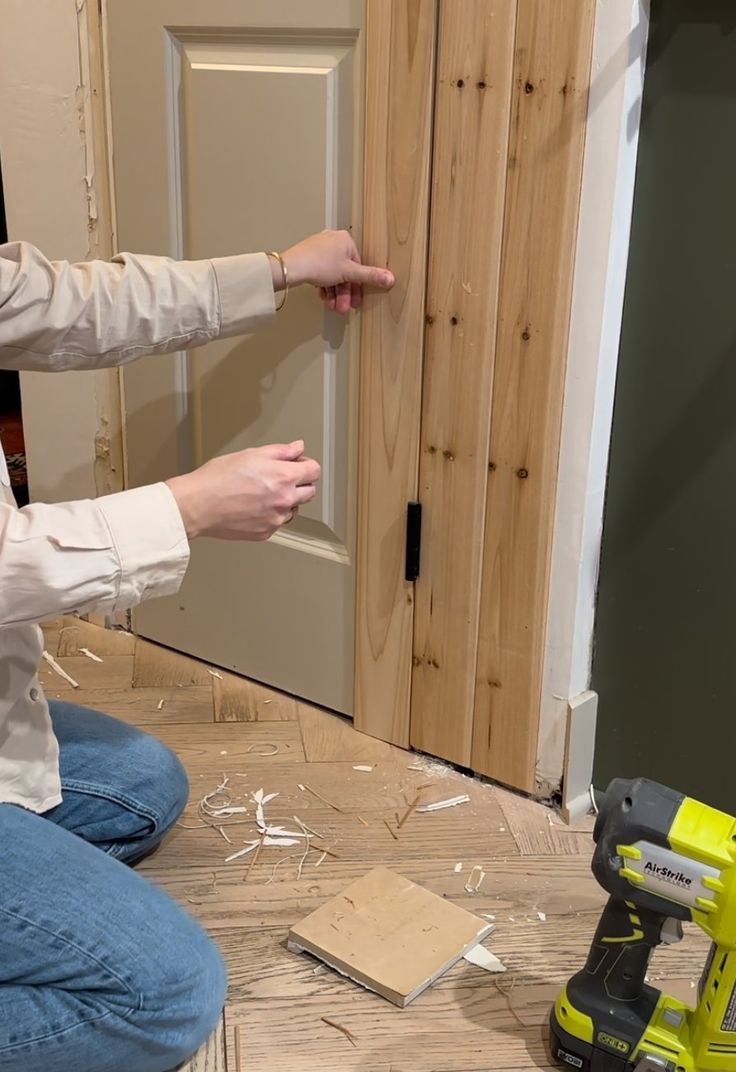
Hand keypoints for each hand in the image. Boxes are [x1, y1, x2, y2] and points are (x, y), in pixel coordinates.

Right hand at [166, 440, 319, 540]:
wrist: (198, 505)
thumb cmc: (217, 478)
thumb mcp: (251, 454)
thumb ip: (281, 451)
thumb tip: (298, 448)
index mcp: (284, 477)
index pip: (314, 471)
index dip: (306, 465)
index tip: (296, 464)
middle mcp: (285, 500)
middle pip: (310, 492)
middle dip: (299, 483)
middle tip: (278, 478)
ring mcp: (276, 519)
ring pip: (293, 509)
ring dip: (285, 501)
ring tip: (261, 494)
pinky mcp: (266, 533)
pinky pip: (277, 523)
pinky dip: (270, 515)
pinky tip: (252, 507)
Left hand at [277, 229, 394, 314]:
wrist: (291, 267)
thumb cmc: (319, 265)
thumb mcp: (349, 273)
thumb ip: (370, 277)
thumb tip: (391, 278)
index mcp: (345, 239)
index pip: (357, 265)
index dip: (357, 286)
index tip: (356, 301)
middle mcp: (332, 240)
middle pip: (344, 272)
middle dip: (344, 293)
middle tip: (343, 309)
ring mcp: (319, 248)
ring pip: (332, 275)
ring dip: (334, 293)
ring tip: (333, 307)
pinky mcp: (308, 257)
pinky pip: (321, 273)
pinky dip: (324, 287)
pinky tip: (324, 298)